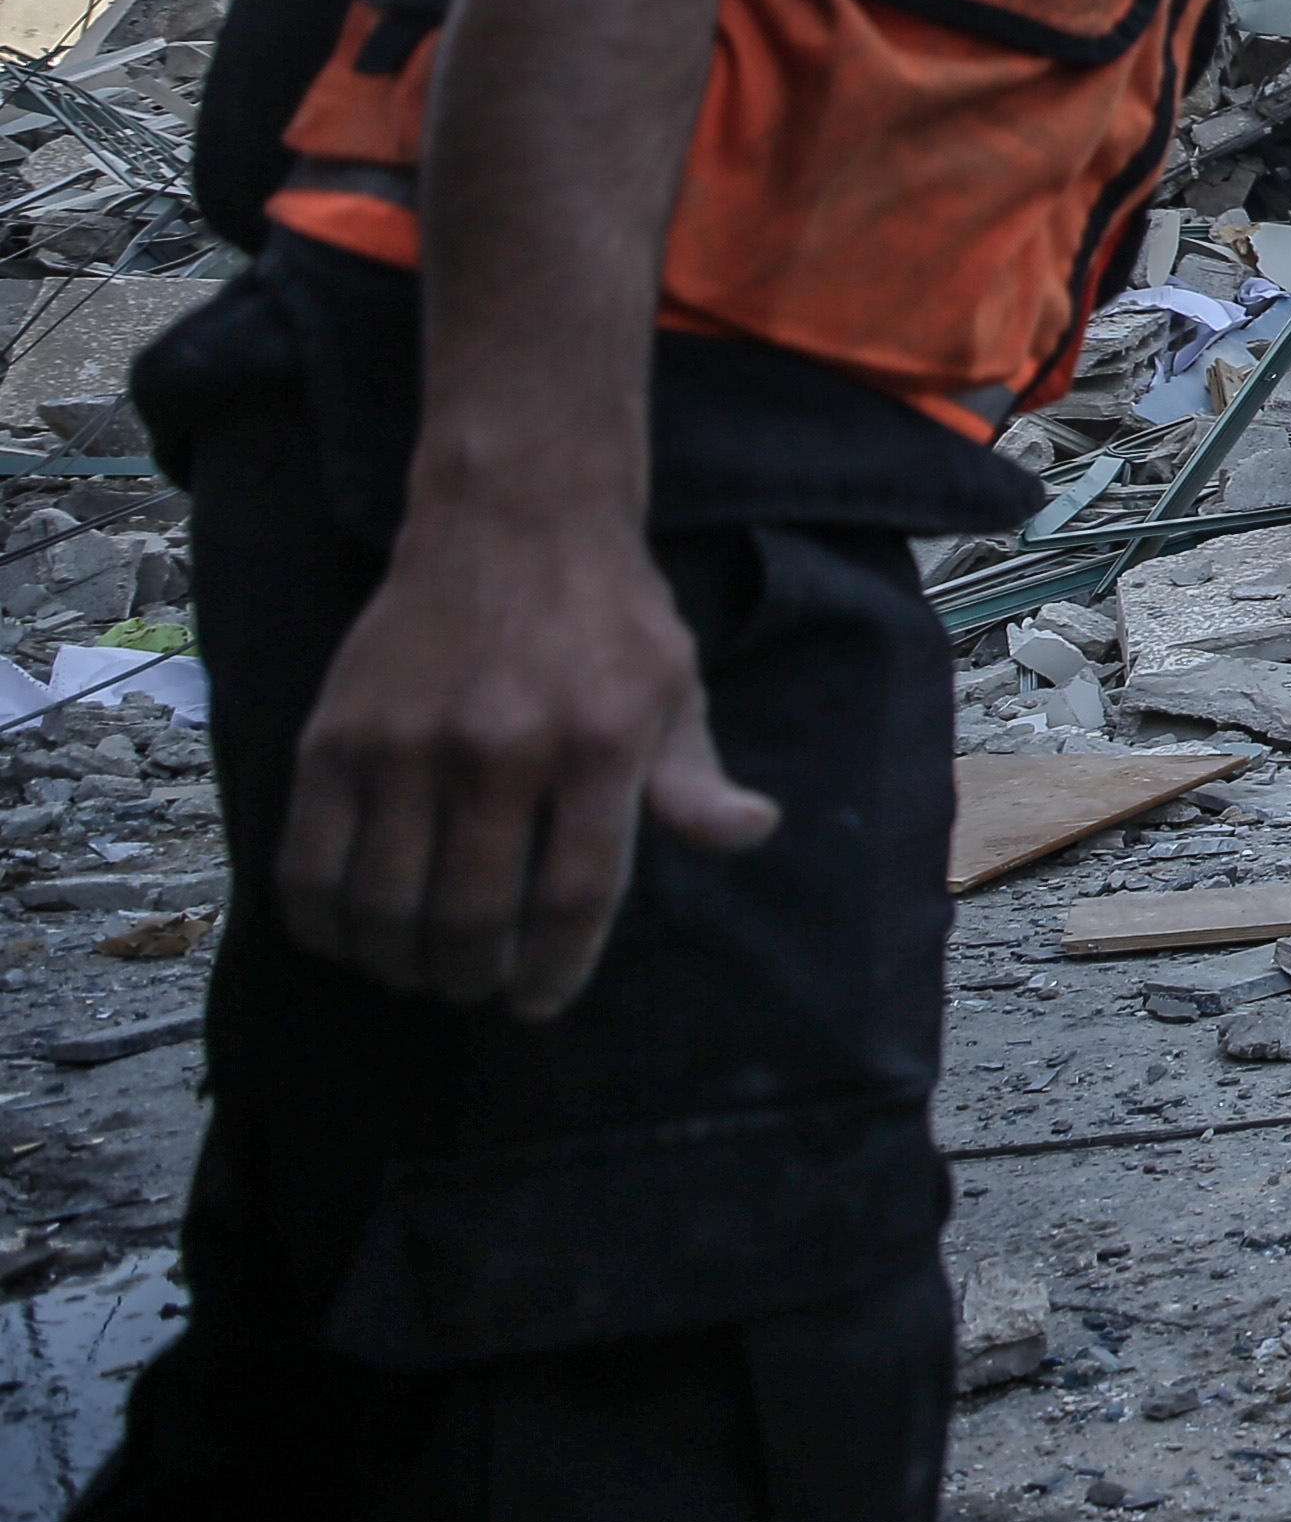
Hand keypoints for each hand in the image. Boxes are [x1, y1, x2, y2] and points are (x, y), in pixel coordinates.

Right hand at [278, 502, 772, 1020]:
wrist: (515, 518)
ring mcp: (410, 744)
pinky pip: (308, 861)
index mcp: (599, 747)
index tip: (539, 1003)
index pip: (573, 900)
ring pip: (385, 905)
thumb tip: (751, 833)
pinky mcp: (337, 735)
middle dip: (472, 976)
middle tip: (474, 986)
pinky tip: (345, 934)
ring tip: (416, 968)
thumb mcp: (676, 689)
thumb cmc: (609, 617)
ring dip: (397, 961)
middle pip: (470, 917)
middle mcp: (503, 750)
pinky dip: (320, 920)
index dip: (554, 971)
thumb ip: (695, 778)